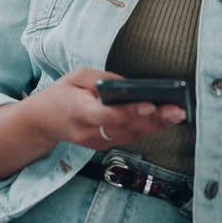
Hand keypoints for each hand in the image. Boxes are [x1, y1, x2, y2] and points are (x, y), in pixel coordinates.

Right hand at [25, 68, 186, 149]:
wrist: (44, 121)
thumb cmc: (62, 94)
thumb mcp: (77, 76)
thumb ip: (102, 78)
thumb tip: (130, 86)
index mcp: (78, 111)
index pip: (106, 115)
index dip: (129, 112)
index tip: (150, 105)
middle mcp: (88, 132)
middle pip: (125, 128)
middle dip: (153, 119)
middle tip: (177, 109)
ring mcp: (96, 142)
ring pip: (131, 135)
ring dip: (156, 126)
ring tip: (177, 113)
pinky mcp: (103, 146)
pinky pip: (128, 137)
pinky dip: (147, 128)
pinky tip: (165, 119)